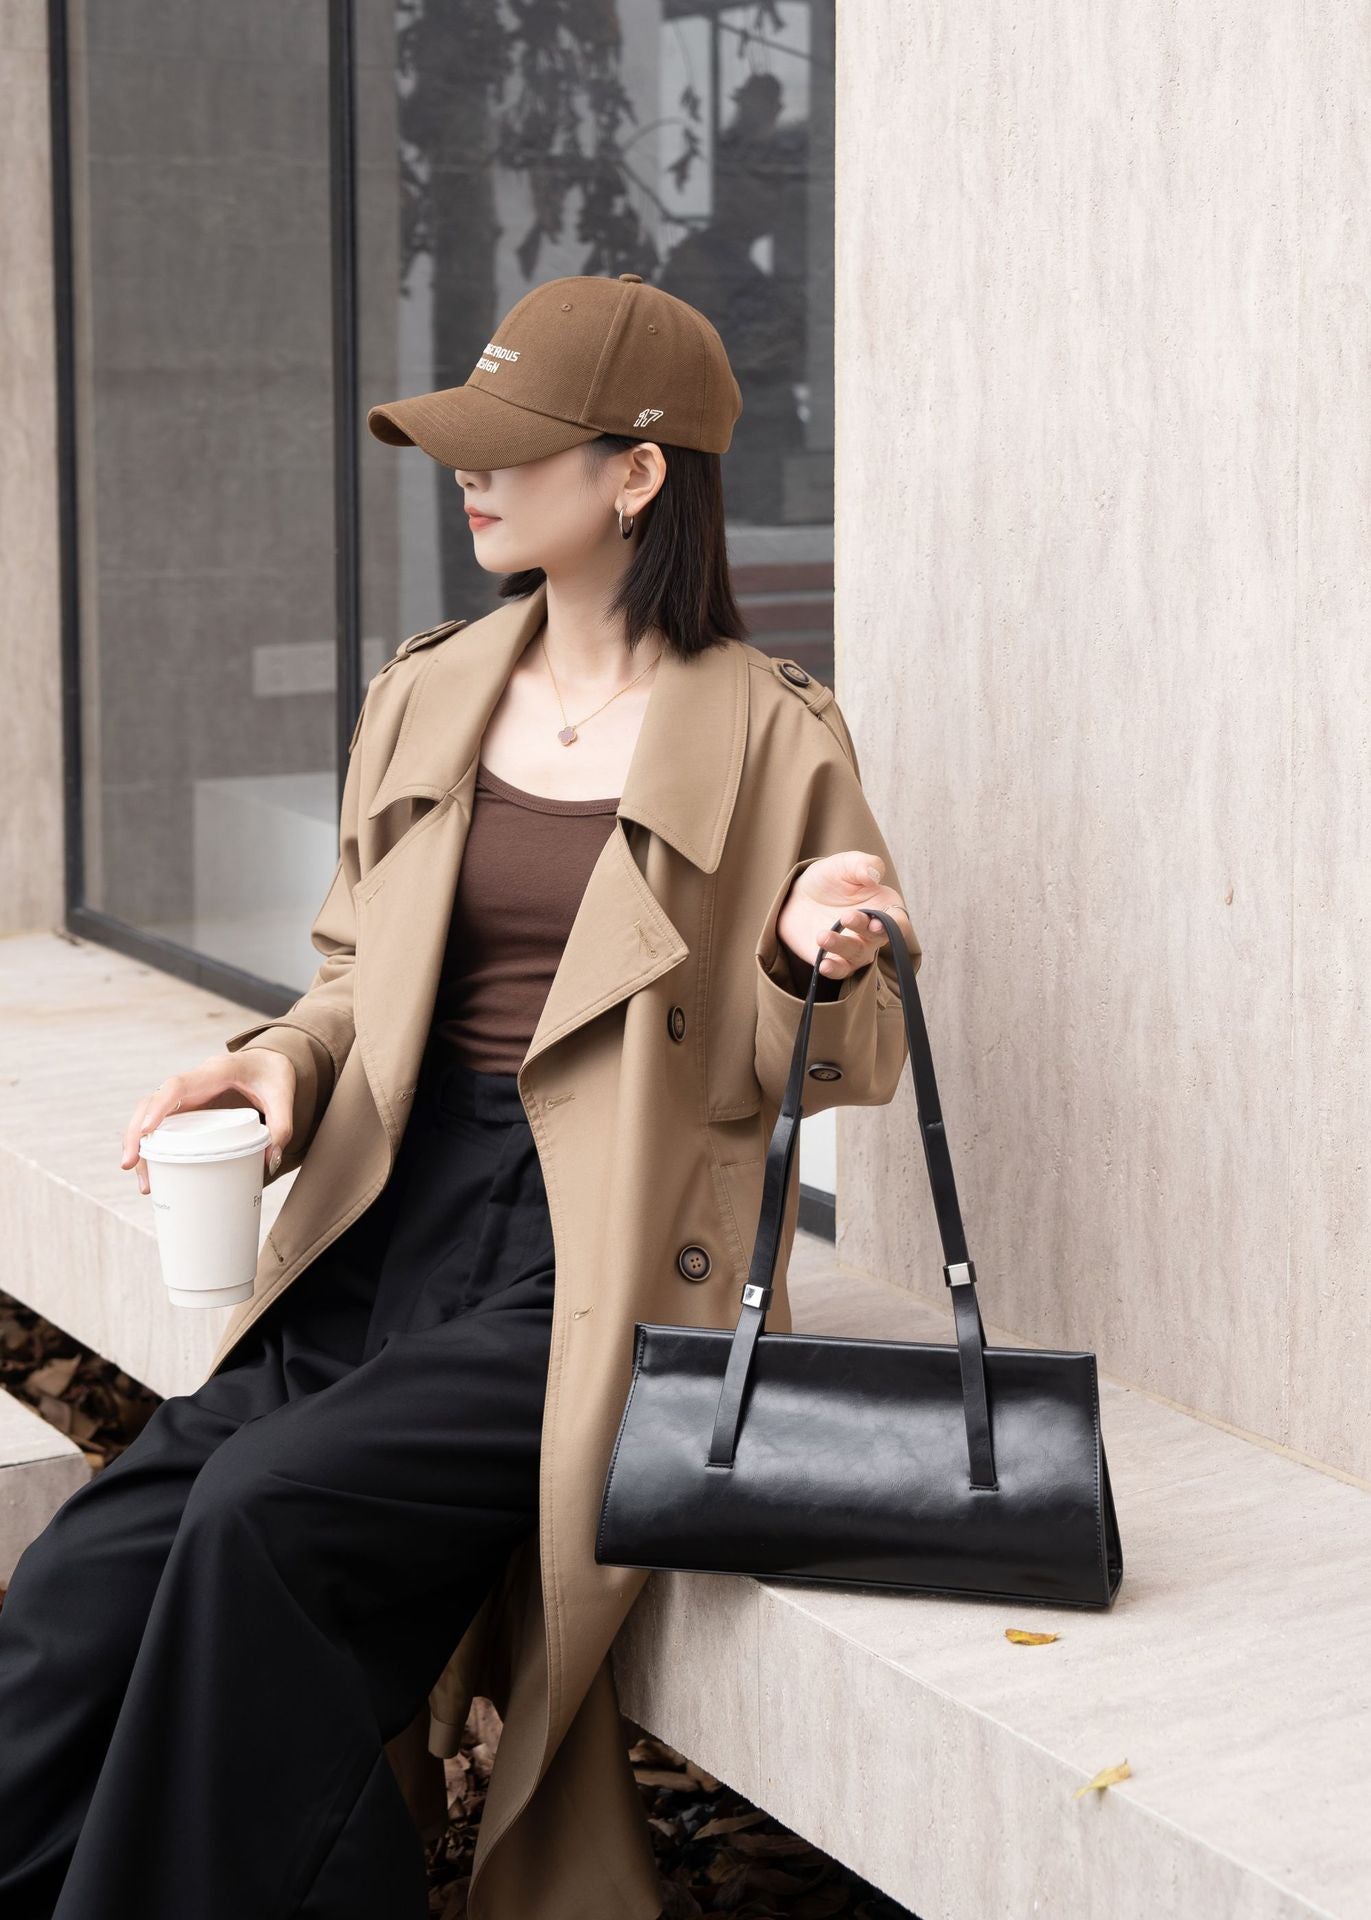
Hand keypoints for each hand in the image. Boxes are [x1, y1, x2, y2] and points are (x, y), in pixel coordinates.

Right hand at [120, 1048, 297, 1195]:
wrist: (270, 1062)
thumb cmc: (274, 1075)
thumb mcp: (284, 1095)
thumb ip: (282, 1125)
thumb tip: (270, 1161)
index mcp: (214, 1072)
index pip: (177, 1086)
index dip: (158, 1107)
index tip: (145, 1132)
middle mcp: (194, 1081)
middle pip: (152, 1102)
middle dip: (135, 1133)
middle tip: (131, 1165)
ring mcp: (188, 1096)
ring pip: (151, 1115)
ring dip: (140, 1145)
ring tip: (144, 1182)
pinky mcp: (189, 1108)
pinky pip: (163, 1125)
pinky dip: (155, 1147)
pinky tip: (154, 1172)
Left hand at [776, 850, 912, 982]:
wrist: (799, 895)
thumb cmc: (830, 878)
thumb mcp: (844, 864)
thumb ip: (862, 865)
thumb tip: (874, 875)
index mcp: (885, 907)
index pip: (898, 921)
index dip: (892, 925)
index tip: (876, 921)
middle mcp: (874, 932)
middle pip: (878, 938)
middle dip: (863, 929)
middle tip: (845, 917)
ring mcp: (856, 948)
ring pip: (858, 956)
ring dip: (843, 947)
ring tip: (822, 935)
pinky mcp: (836, 960)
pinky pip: (840, 970)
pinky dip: (834, 970)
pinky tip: (824, 964)